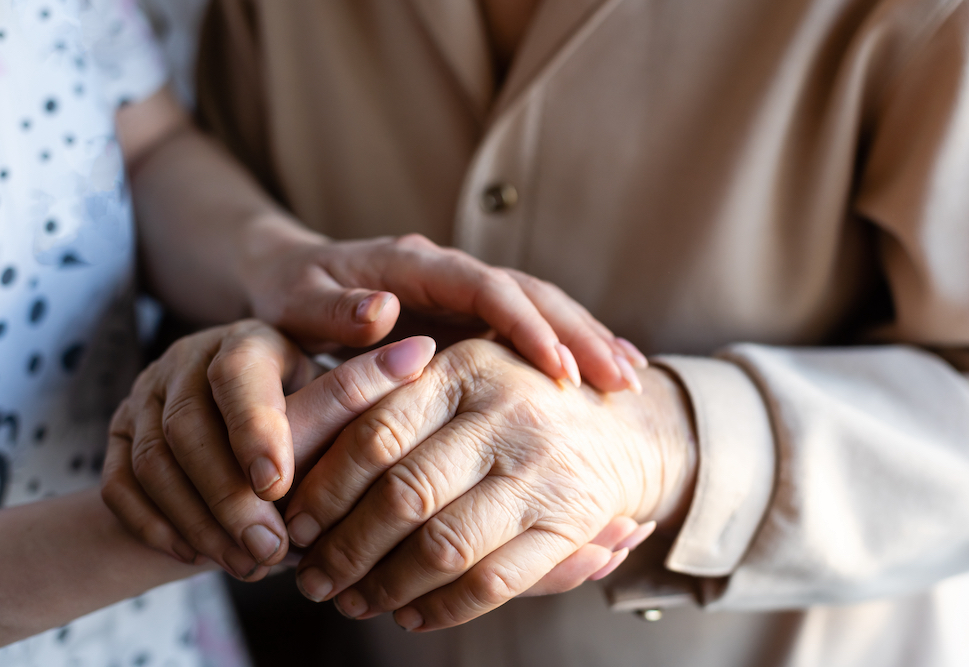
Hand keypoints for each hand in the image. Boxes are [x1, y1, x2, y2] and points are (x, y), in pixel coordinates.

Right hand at [101, 320, 436, 579]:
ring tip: (248, 561)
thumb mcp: (339, 398)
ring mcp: (147, 395)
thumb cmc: (311, 422)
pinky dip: (158, 525)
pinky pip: (120, 485)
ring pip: (153, 460)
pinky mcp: (117, 435)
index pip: (239, 374)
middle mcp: (191, 359)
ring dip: (199, 518)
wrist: (244, 450)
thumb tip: (420, 352)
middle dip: (228, 494)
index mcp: (250, 341)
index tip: (280, 485)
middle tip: (272, 548)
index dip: (255, 429)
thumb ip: (369, 382)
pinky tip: (199, 556)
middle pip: (188, 425)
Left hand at [238, 219, 646, 391]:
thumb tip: (381, 311)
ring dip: (586, 340)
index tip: (560, 368)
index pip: (485, 287)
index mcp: (415, 265)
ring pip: (542, 308)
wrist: (292, 275)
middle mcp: (451, 272)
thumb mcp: (297, 301)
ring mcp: (467, 293)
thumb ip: (333, 309)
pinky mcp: (473, 318)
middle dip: (578, 333)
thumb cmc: (291, 293)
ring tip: (630, 380)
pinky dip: (569, 351)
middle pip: (531, 293)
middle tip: (622, 379)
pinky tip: (604, 379)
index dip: (526, 324)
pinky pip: (531, 328)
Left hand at [284, 339, 696, 629]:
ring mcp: (541, 469)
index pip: (375, 432)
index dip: (324, 487)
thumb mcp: (464, 374)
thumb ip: (398, 397)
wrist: (629, 427)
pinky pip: (493, 581)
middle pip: (403, 494)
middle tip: (312, 577)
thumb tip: (303, 460)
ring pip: (444, 545)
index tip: (295, 522)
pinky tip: (411, 615)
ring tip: (353, 601)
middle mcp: (505, 413)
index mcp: (466, 367)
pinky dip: (443, 609)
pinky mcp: (570, 522)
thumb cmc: (519, 400)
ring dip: (386, 586)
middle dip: (345, 548)